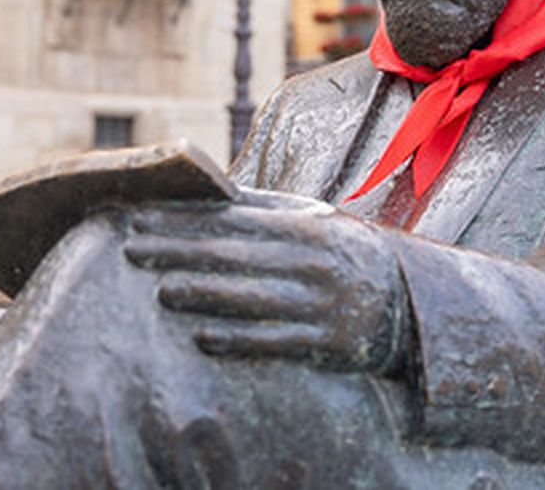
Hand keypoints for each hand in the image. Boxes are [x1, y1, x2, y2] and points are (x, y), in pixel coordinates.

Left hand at [124, 197, 406, 373]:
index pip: (233, 220)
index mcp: (307, 228)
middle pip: (235, 256)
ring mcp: (323, 305)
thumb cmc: (342, 257)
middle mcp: (316, 264)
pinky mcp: (329, 345)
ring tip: (162, 290)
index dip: (185, 220)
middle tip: (133, 248)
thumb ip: (263, 216)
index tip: (142, 218)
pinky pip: (275, 342)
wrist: (411, 305)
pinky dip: (238, 339)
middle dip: (180, 251)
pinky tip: (202, 337)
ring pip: (252, 299)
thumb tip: (204, 199)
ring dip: (203, 294)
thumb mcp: (313, 227)